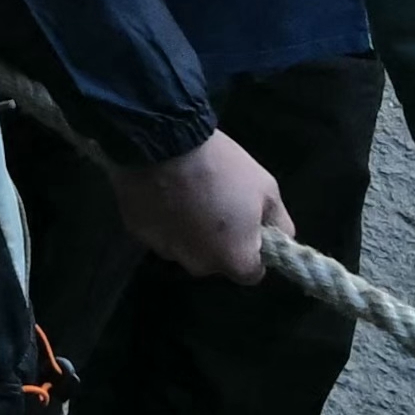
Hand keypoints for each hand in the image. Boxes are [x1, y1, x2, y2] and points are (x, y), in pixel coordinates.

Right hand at [111, 126, 289, 285]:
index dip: (253, 251)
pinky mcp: (136, 232)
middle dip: (217, 242)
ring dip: (187, 231)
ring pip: (183, 247)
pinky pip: (157, 232)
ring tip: (185, 196)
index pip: (251, 273)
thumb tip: (279, 238)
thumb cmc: (221, 167)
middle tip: (215, 206)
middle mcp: (198, 264)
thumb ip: (278, 222)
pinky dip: (161, 219)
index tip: (248, 227)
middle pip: (214, 261)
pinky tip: (162, 193)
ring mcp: (164, 249)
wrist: (163, 141)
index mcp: (233, 259)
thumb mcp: (267, 188)